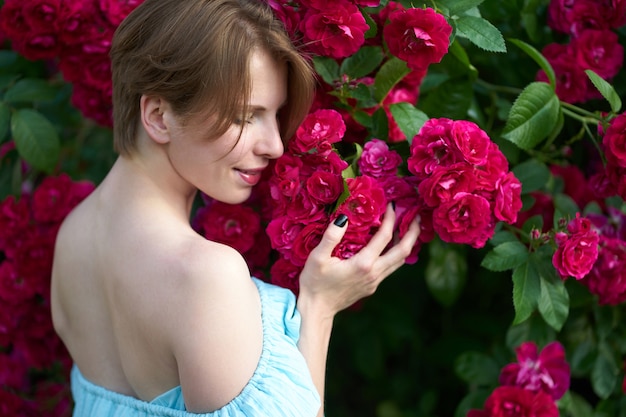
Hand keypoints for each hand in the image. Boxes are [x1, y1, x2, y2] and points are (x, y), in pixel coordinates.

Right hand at [298, 204, 420, 318]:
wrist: (316, 309)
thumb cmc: (314, 282)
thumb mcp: (318, 257)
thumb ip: (331, 236)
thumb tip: (343, 217)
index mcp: (363, 264)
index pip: (385, 237)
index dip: (391, 219)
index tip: (392, 205)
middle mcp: (374, 273)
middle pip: (403, 251)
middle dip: (413, 233)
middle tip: (417, 217)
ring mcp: (375, 282)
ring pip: (400, 261)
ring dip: (407, 244)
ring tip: (409, 229)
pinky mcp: (372, 286)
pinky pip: (391, 268)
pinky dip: (396, 254)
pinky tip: (391, 246)